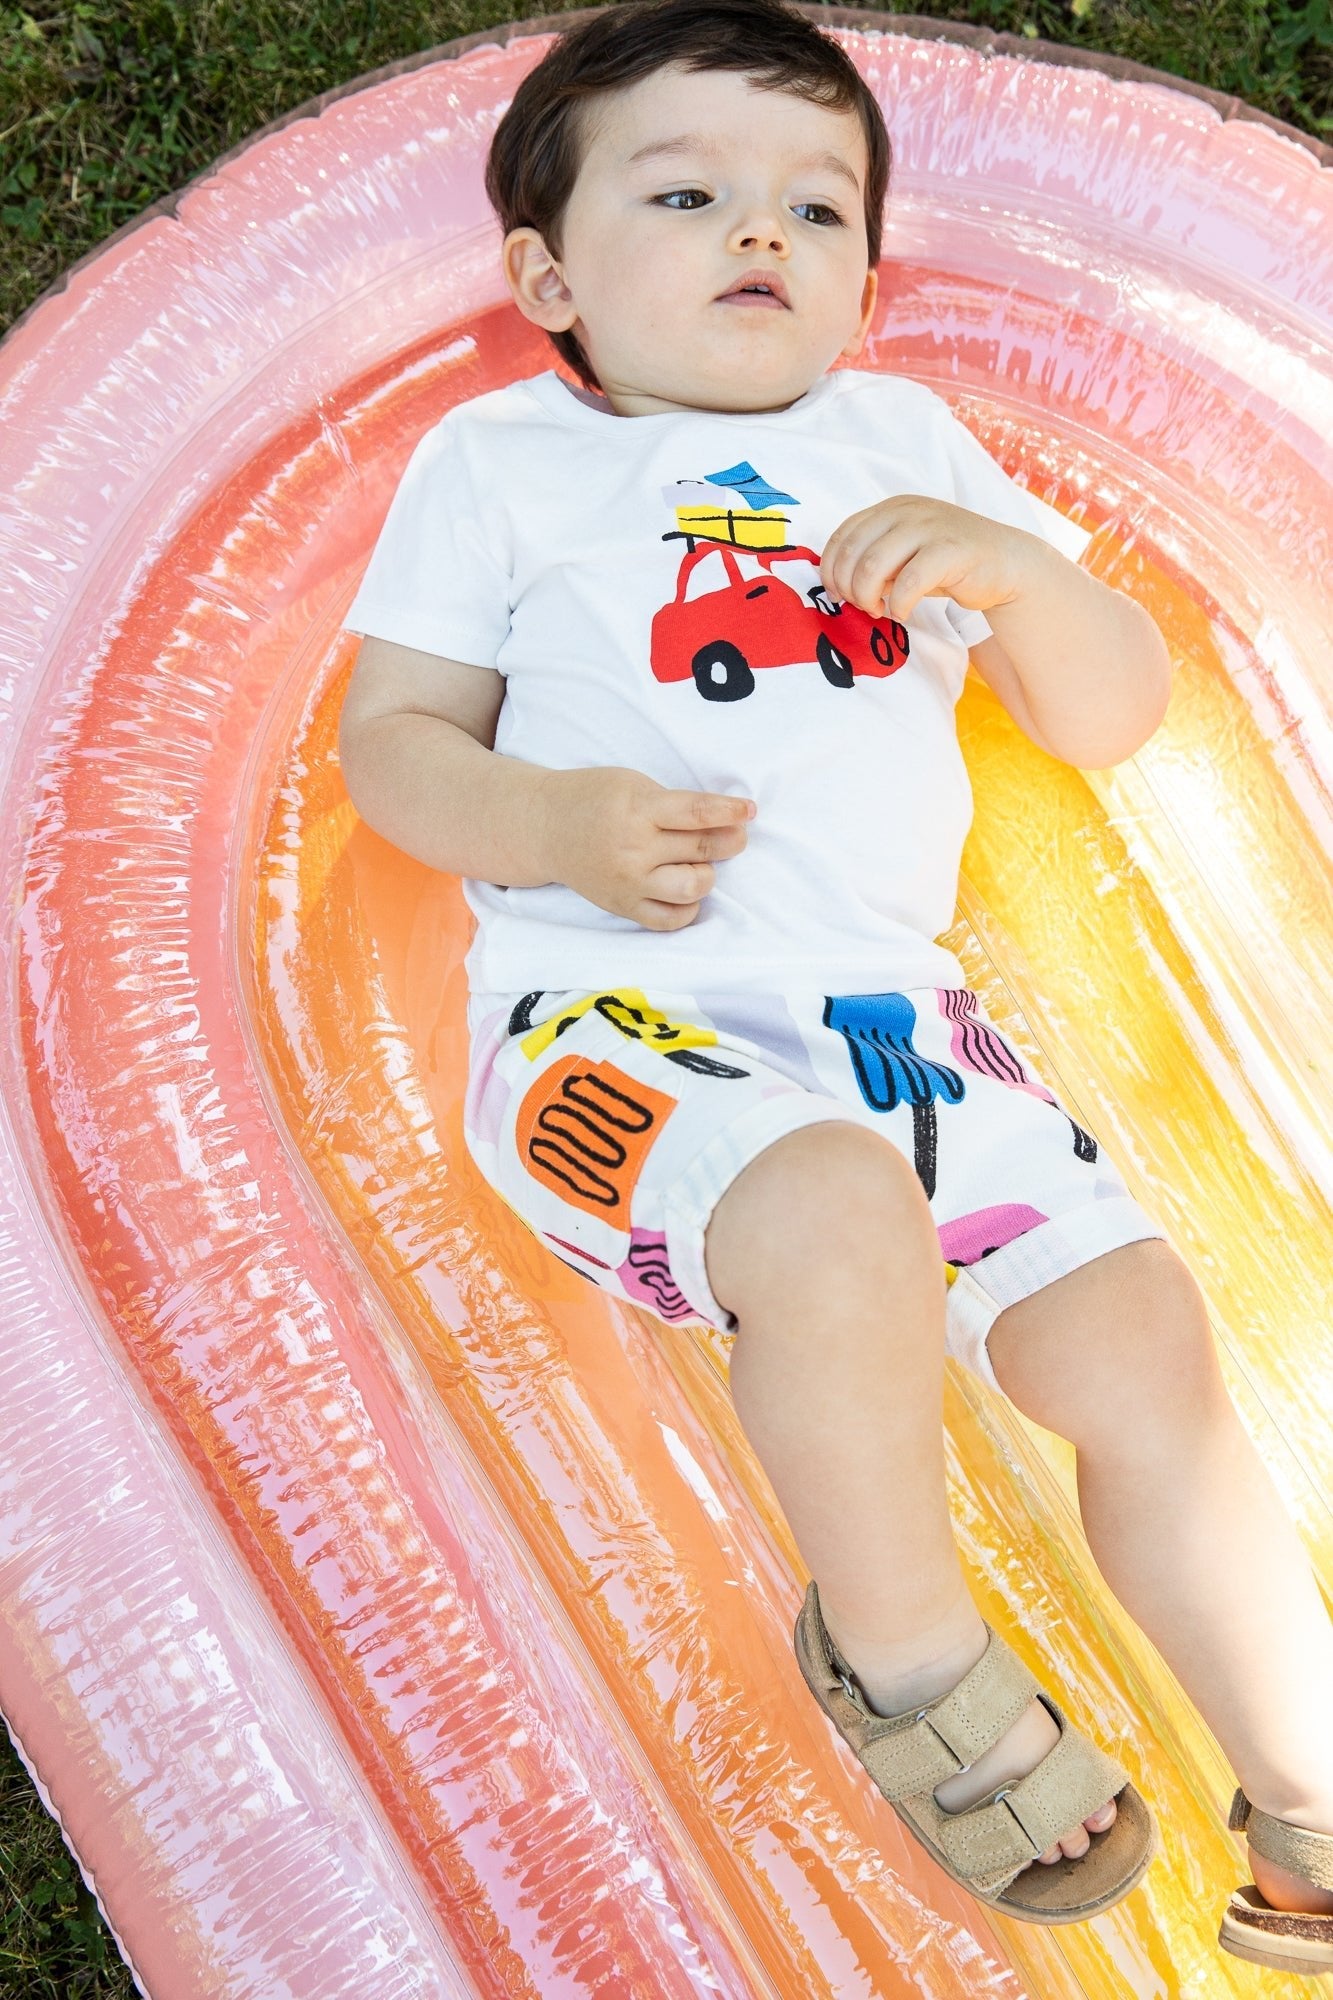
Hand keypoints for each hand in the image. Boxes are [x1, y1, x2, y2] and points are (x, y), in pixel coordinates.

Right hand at [538, 765, 754, 931]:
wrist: (546, 828)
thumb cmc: (594, 799)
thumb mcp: (634, 784)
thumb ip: (674, 803)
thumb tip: (725, 820)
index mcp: (637, 810)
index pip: (697, 813)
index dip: (731, 812)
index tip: (750, 810)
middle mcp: (634, 849)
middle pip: (701, 849)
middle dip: (729, 840)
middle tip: (735, 834)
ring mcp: (629, 882)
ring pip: (693, 887)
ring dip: (707, 874)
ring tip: (699, 863)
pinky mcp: (623, 906)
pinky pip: (670, 919)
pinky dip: (688, 907)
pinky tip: (685, 890)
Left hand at [820, 495, 1040, 623]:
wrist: (1005, 562)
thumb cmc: (947, 564)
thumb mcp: (904, 556)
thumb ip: (874, 560)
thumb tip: (838, 584)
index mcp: (891, 508)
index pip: (842, 536)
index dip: (832, 570)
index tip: (839, 595)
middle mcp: (907, 511)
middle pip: (852, 553)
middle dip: (849, 588)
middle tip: (862, 607)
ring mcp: (929, 527)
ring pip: (873, 566)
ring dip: (868, 597)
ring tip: (879, 610)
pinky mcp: (950, 550)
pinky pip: (908, 583)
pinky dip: (898, 605)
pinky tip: (904, 613)